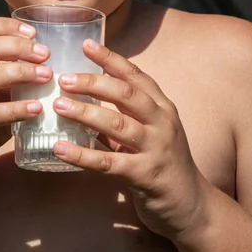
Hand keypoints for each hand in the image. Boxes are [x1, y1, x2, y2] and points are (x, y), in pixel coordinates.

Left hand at [52, 39, 207, 239]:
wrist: (193, 206)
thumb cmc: (164, 162)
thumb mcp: (150, 131)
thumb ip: (124, 114)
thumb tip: (85, 96)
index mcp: (162, 107)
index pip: (136, 75)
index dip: (111, 59)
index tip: (87, 45)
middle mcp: (162, 123)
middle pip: (127, 94)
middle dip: (94, 82)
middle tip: (65, 78)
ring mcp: (156, 149)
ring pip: (118, 124)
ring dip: (85, 113)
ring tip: (59, 106)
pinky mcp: (146, 175)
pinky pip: (109, 163)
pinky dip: (82, 155)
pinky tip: (60, 149)